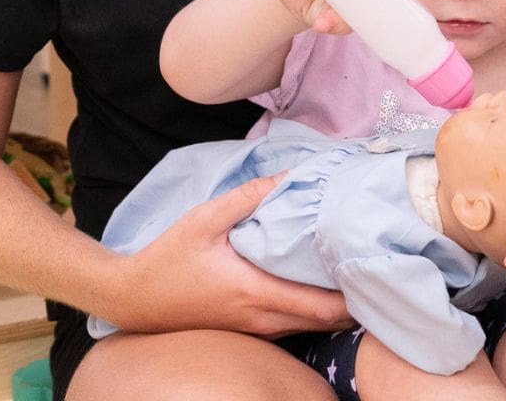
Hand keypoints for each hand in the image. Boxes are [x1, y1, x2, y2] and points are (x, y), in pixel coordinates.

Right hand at [107, 173, 351, 336]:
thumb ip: (249, 197)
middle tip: (370, 263)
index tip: (372, 266)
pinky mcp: (247, 329)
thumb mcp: (205, 218)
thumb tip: (289, 177)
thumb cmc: (169, 258)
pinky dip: (312, 307)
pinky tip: (318, 281)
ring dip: (333, 304)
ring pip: (309, 325)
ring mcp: (255, 330)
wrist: (134, 299)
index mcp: (255, 293)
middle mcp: (262, 319)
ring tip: (350, 267)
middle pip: (324, 322)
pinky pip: (291, 323)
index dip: (353, 294)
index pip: (321, 307)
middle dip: (352, 299)